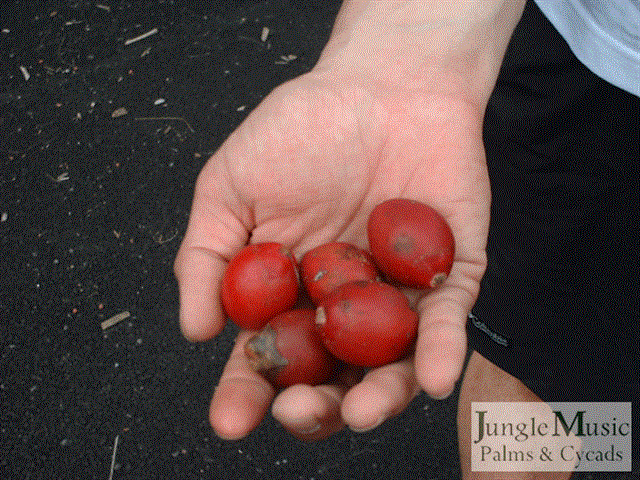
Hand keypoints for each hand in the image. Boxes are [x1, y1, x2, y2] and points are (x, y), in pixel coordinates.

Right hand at [173, 66, 489, 439]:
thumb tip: (195, 332)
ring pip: (391, 365)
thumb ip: (207, 258)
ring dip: (379, 397)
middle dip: (314, 406)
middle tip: (298, 410)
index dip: (246, 392)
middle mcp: (341, 304)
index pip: (265, 356)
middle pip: (330, 375)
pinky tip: (431, 378)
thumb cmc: (300, 130)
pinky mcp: (449, 275)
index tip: (231, 419)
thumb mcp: (229, 188)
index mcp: (288, 291)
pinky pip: (448, 322)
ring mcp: (396, 294)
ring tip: (363, 410)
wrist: (380, 83)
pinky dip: (441, 352)